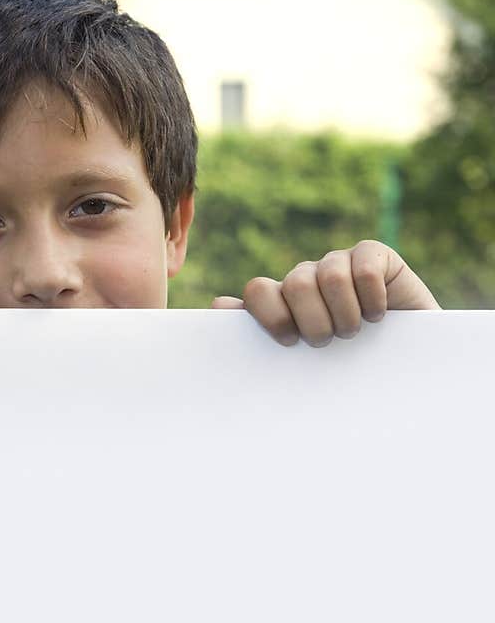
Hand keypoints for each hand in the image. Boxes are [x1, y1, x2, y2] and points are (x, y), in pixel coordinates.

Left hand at [211, 240, 440, 346]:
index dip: (271, 316)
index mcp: (283, 301)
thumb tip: (217, 305)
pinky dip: (372, 298)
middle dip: (313, 322)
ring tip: (355, 333)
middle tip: (328, 341)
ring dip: (345, 315)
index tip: (290, 343)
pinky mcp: (375, 255)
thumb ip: (259, 337)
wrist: (405, 364)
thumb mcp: (301, 360)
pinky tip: (379, 315)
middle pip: (294, 284)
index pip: (259, 290)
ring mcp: (340, 263)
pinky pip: (363, 266)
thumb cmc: (345, 367)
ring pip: (329, 276)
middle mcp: (307, 278)